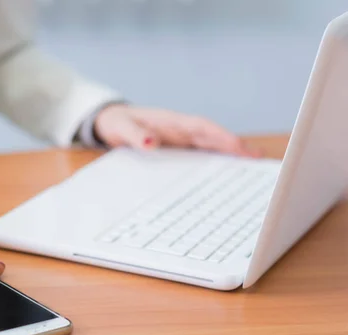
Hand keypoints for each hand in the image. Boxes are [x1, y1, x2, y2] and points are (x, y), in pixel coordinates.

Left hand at [94, 105, 260, 156]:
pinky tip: (226, 176)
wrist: (110, 123)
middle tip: (259, 159)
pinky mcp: (178, 150)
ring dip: (230, 156)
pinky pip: (200, 155)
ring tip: (252, 169)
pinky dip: (215, 163)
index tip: (238, 145)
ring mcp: (181, 140)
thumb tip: (151, 143)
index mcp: (172, 122)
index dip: (221, 136)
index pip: (201, 127)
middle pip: (213, 137)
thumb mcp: (121, 128)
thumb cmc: (117, 123)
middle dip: (235, 146)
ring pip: (210, 147)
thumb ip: (135, 135)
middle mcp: (181, 130)